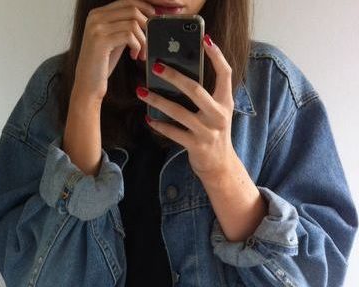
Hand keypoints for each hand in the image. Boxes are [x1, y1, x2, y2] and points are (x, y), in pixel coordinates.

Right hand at [74, 0, 154, 100]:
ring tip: (143, 53)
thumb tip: (149, 17)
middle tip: (152, 38)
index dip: (148, 5)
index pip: (128, 0)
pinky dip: (138, 46)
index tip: (161, 15)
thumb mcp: (116, 41)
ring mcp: (97, 27)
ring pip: (133, 22)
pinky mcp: (101, 41)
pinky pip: (129, 35)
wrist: (88, 86)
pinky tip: (135, 56)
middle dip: (148, 23)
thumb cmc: (103, 66)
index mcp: (99, 13)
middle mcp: (96, 16)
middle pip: (132, 7)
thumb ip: (126, 27)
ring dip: (144, 39)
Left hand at [136, 34, 235, 181]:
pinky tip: (148, 118)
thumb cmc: (213, 133)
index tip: (205, 39)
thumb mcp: (216, 112)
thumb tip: (179, 74)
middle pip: (196, 90)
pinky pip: (173, 133)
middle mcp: (219, 115)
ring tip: (141, 91)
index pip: (225, 73)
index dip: (216, 56)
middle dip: (174, 76)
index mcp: (226, 102)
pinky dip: (159, 125)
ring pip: (179, 112)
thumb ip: (206, 95)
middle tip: (155, 66)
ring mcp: (207, 132)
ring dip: (157, 100)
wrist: (220, 166)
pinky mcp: (196, 146)